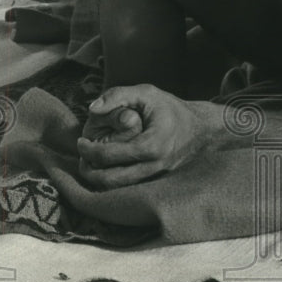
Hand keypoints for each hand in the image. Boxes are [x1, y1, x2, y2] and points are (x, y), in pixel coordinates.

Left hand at [77, 84, 211, 188]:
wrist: (200, 129)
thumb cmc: (170, 109)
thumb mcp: (146, 93)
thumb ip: (118, 95)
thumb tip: (93, 109)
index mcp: (151, 146)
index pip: (109, 155)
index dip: (88, 149)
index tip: (81, 141)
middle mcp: (153, 166)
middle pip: (109, 179)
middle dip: (88, 169)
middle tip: (81, 156)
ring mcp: (155, 177)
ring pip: (117, 189)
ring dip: (98, 178)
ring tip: (90, 162)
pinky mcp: (155, 182)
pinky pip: (127, 188)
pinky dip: (111, 181)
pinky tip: (106, 167)